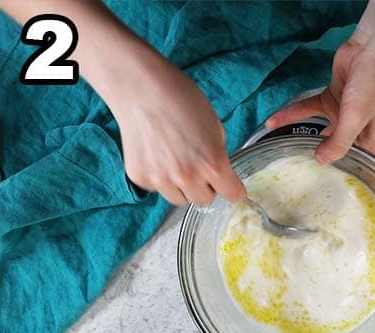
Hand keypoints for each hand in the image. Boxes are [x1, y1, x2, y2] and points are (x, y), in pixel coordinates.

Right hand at [97, 45, 244, 205]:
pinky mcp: (140, 178)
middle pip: (203, 200)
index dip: (234, 188)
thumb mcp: (213, 124)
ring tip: (174, 159)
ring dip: (181, 185)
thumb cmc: (181, 99)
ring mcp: (161, 180)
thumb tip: (218, 170)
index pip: (232, 193)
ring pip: (178, 198)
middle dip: (205, 186)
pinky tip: (156, 154)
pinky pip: (157, 188)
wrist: (142, 90)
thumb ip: (217, 152)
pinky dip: (159, 177)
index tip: (232, 187)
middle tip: (198, 166)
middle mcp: (187, 177)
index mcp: (212, 163)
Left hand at [265, 34, 374, 174]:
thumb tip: (321, 161)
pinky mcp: (330, 97)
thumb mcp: (356, 117)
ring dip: (305, 143)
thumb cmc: (372, 83)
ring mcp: (343, 112)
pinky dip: (291, 115)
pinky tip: (272, 122)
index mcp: (372, 136)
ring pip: (322, 134)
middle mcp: (358, 127)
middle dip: (334, 167)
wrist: (370, 46)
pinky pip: (307, 111)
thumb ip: (339, 141)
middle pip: (346, 152)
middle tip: (317, 186)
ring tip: (286, 158)